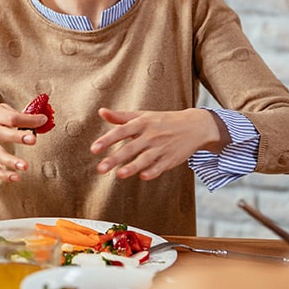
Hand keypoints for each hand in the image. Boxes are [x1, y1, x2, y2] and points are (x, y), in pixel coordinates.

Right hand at [0, 103, 47, 182]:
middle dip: (18, 137)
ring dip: (11, 161)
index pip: (10, 116)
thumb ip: (12, 113)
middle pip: (2, 133)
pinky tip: (15, 178)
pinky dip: (3, 175)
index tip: (43, 120)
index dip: (27, 119)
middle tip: (33, 140)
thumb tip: (36, 116)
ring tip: (25, 166)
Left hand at [91, 108, 223, 179]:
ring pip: (145, 159)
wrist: (194, 126)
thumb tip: (101, 112)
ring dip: (133, 167)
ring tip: (119, 175)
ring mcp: (161, 148)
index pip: (121, 131)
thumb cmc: (164, 121)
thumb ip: (121, 117)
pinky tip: (144, 176)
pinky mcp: (170, 159)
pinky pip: (160, 166)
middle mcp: (151, 135)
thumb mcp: (144, 116)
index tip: (94, 149)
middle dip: (115, 159)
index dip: (107, 140)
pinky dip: (153, 171)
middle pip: (130, 148)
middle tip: (100, 169)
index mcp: (142, 123)